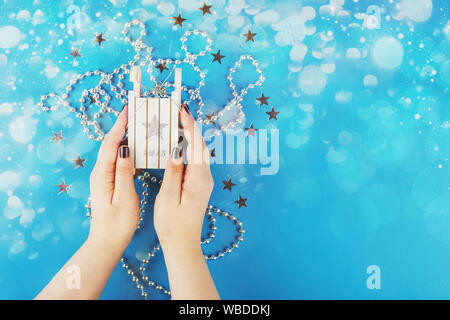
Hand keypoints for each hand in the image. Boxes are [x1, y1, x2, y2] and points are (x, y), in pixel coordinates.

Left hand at [88, 106, 138, 250]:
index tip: (129, 110)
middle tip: (135, 113)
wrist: (106, 241)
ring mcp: (103, 177)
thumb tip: (125, 148)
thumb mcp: (124, 196)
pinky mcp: (108, 182)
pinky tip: (136, 149)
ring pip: (114, 151)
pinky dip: (126, 150)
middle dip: (122, 126)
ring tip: (138, 126)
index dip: (120, 125)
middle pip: (111, 143)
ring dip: (125, 137)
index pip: (111, 143)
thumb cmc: (117, 223)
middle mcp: (100, 172)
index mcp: (103, 174)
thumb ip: (124, 171)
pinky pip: (117, 160)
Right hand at [154, 106, 212, 250]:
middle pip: (199, 145)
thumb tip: (176, 149)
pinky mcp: (199, 185)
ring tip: (175, 123)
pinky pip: (195, 160)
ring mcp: (204, 181)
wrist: (183, 244)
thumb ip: (173, 171)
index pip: (195, 144)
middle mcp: (205, 177)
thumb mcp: (168, 197)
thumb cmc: (173, 224)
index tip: (181, 109)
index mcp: (198, 177)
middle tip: (176, 111)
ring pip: (198, 152)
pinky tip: (177, 145)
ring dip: (188, 136)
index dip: (188, 124)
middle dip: (189, 126)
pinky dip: (187, 148)